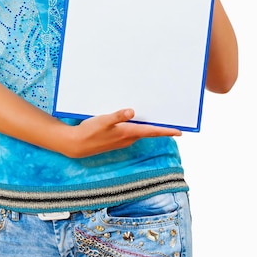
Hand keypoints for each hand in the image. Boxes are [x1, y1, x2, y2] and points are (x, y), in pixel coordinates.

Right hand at [64, 108, 181, 157]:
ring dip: (149, 127)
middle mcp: (127, 138)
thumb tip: (132, 111)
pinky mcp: (116, 139)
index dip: (166, 131)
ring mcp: (122, 140)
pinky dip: (138, 127)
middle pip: (149, 132)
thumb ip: (117, 116)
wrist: (77, 145)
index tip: (180, 132)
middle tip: (172, 121)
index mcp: (127, 133)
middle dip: (160, 127)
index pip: (152, 131)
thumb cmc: (89, 132)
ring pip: (140, 132)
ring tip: (158, 118)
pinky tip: (135, 120)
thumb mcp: (103, 120)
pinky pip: (132, 132)